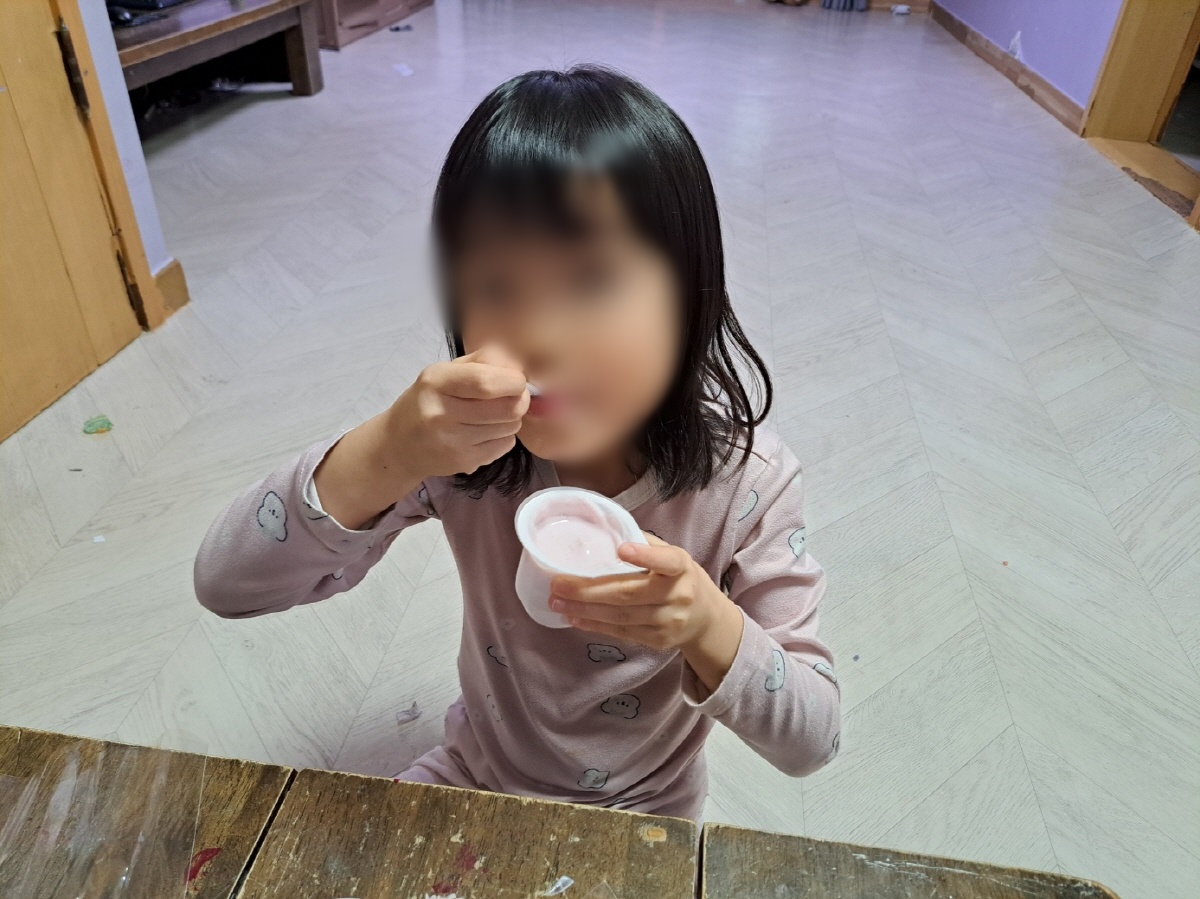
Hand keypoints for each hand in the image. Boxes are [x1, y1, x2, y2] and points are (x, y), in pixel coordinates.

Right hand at [387, 344, 529, 478]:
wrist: (400, 444)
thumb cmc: (430, 399)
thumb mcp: (447, 370)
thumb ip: (484, 360)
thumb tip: (518, 368)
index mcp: (436, 382)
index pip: (486, 381)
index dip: (514, 380)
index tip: (516, 380)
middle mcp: (441, 413)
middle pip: (508, 408)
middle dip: (519, 399)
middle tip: (511, 396)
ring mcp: (452, 442)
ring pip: (510, 426)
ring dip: (511, 418)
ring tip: (492, 414)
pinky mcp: (463, 462)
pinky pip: (506, 445)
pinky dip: (504, 435)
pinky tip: (485, 431)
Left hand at [549, 534, 735, 653]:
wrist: (706, 619)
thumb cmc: (679, 579)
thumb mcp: (672, 556)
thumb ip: (644, 545)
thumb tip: (603, 530)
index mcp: (682, 568)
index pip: (667, 561)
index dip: (645, 556)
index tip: (622, 549)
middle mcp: (678, 596)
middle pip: (629, 594)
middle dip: (589, 590)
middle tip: (558, 583)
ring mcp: (668, 622)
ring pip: (621, 617)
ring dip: (585, 610)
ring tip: (557, 601)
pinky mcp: (658, 642)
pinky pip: (622, 632)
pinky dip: (594, 625)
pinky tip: (574, 617)